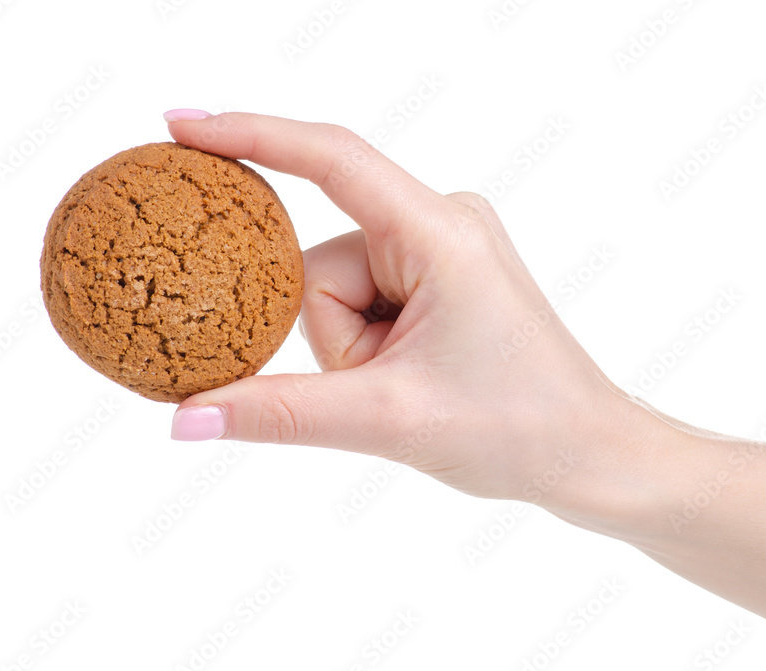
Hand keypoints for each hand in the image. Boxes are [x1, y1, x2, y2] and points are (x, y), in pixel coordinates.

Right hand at [165, 111, 655, 504]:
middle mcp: (440, 222)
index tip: (179, 127)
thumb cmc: (517, 428)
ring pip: (336, 291)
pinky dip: (365, 346)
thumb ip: (279, 412)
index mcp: (438, 232)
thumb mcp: (387, 419)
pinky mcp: (437, 274)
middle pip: (320, 264)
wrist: (586, 452)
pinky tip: (410, 378)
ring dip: (351, 352)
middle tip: (383, 387)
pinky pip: (364, 299)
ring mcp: (440, 248)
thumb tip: (184, 417)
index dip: (250, 136)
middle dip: (331, 339)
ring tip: (407, 388)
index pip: (330, 160)